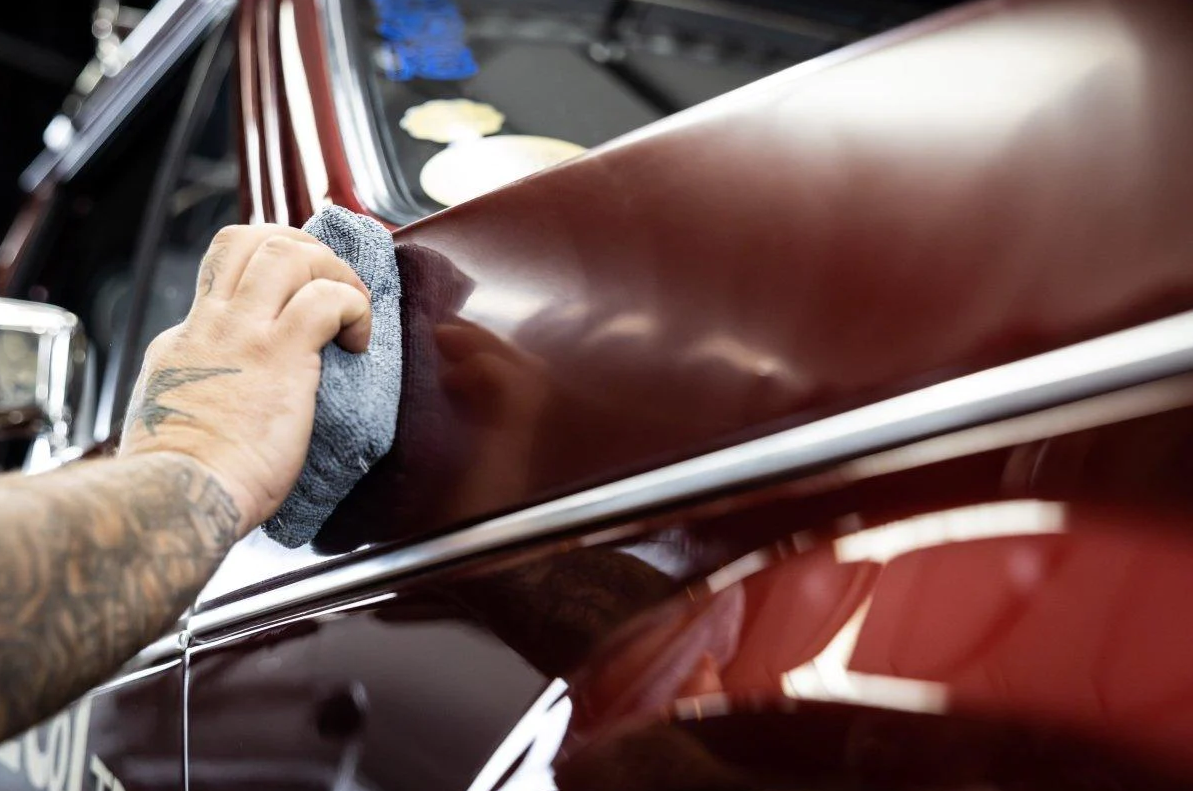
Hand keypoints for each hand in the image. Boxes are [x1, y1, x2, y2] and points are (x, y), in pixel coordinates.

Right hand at [119, 224, 371, 532]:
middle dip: (301, 247)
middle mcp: (210, 325)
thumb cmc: (183, 482)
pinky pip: (326, 300)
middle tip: (331, 284)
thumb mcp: (172, 418)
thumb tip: (220, 398)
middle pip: (249, 239)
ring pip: (286, 252)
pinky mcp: (280, 354)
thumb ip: (197, 393)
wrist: (179, 497)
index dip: (271, 279)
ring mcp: (244, 334)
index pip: (224, 276)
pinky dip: (354, 307)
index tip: (302, 302)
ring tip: (352, 308)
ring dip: (332, 270)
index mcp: (185, 341)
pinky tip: (359, 341)